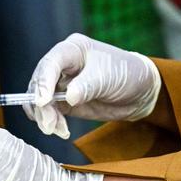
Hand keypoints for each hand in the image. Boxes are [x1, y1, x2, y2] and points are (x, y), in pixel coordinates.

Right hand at [23, 33, 161, 137]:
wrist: (140, 92)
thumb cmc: (126, 73)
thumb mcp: (108, 77)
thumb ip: (87, 86)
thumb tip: (68, 97)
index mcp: (72, 50)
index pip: (50, 63)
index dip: (43, 82)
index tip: (42, 101)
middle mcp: (62, 65)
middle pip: (40, 83)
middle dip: (41, 105)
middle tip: (48, 124)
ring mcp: (61, 83)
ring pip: (40, 99)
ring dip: (44, 116)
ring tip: (56, 130)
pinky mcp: (64, 101)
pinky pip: (49, 111)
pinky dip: (50, 121)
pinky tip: (60, 130)